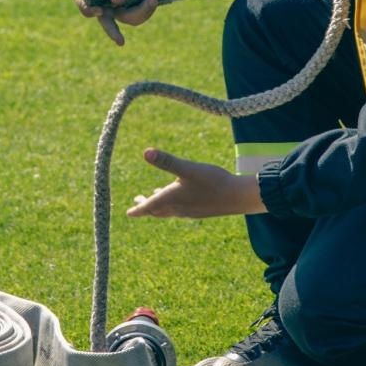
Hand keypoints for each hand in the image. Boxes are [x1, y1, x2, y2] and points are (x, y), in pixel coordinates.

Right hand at [76, 0, 183, 45]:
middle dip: (112, 30)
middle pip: (102, 17)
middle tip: (120, 41)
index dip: (86, 7)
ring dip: (140, 11)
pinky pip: (136, 18)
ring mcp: (120, 4)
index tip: (99, 11)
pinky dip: (147, 10)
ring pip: (124, 19)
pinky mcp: (134, 10)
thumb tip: (115, 2)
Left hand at [127, 148, 264, 218]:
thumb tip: (145, 152)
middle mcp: (179, 208)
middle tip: (137, 202)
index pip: (149, 206)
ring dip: (160, 205)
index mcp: (172, 199)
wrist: (237, 197)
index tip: (128, 213)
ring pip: (169, 210)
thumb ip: (166, 161)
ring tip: (155, 197)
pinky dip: (173, 205)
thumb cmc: (212, 181)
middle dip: (146, 206)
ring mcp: (190, 211)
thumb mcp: (188, 168)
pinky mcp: (200, 210)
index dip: (137, 209)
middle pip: (157, 210)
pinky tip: (180, 198)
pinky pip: (181, 210)